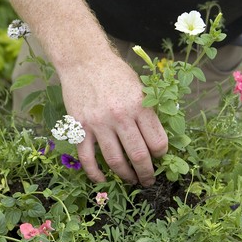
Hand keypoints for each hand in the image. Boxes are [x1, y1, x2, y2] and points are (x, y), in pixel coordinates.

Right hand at [60, 55, 167, 185]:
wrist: (83, 61)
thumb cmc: (114, 73)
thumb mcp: (139, 87)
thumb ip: (147, 112)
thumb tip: (156, 140)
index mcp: (140, 106)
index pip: (157, 142)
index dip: (161, 155)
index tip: (158, 158)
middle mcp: (120, 116)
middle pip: (139, 156)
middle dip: (146, 174)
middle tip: (148, 180)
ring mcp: (99, 124)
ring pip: (115, 161)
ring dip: (125, 176)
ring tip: (130, 181)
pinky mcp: (80, 128)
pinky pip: (88, 159)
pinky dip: (95, 174)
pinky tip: (102, 180)